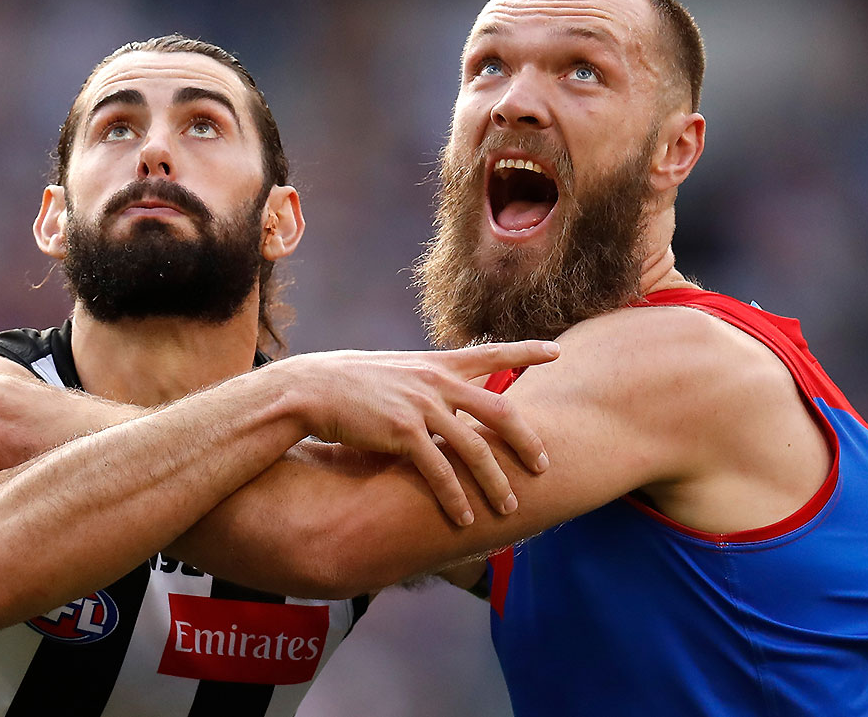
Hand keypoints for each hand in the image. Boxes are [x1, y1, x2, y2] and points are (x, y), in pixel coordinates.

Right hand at [279, 340, 559, 525]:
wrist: (311, 388)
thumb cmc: (348, 383)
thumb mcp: (395, 372)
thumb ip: (425, 383)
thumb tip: (445, 400)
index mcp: (435, 363)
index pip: (492, 352)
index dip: (526, 350)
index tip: (557, 350)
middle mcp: (436, 381)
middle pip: (499, 410)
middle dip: (526, 440)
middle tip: (543, 465)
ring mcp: (421, 405)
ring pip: (474, 448)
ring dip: (495, 481)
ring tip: (508, 507)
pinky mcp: (402, 432)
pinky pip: (439, 470)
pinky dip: (455, 497)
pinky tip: (465, 518)